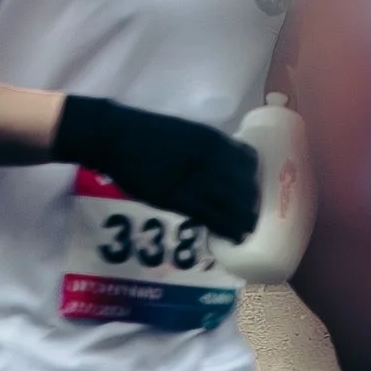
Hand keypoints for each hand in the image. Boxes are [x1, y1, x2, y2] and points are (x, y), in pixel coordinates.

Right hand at [53, 96, 261, 241]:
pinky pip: (212, 218)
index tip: (253, 189)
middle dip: (252, 204)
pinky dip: (226, 229)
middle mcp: (209, 160)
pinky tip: (233, 236)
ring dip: (243, 221)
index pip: (249, 162)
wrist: (116, 136)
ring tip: (245, 230)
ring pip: (233, 206)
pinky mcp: (179, 200)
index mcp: (212, 140)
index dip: (254, 179)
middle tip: (252, 215)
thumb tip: (226, 167)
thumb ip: (208, 150)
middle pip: (245, 187)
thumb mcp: (187, 133)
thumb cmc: (148, 134)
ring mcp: (195, 181)